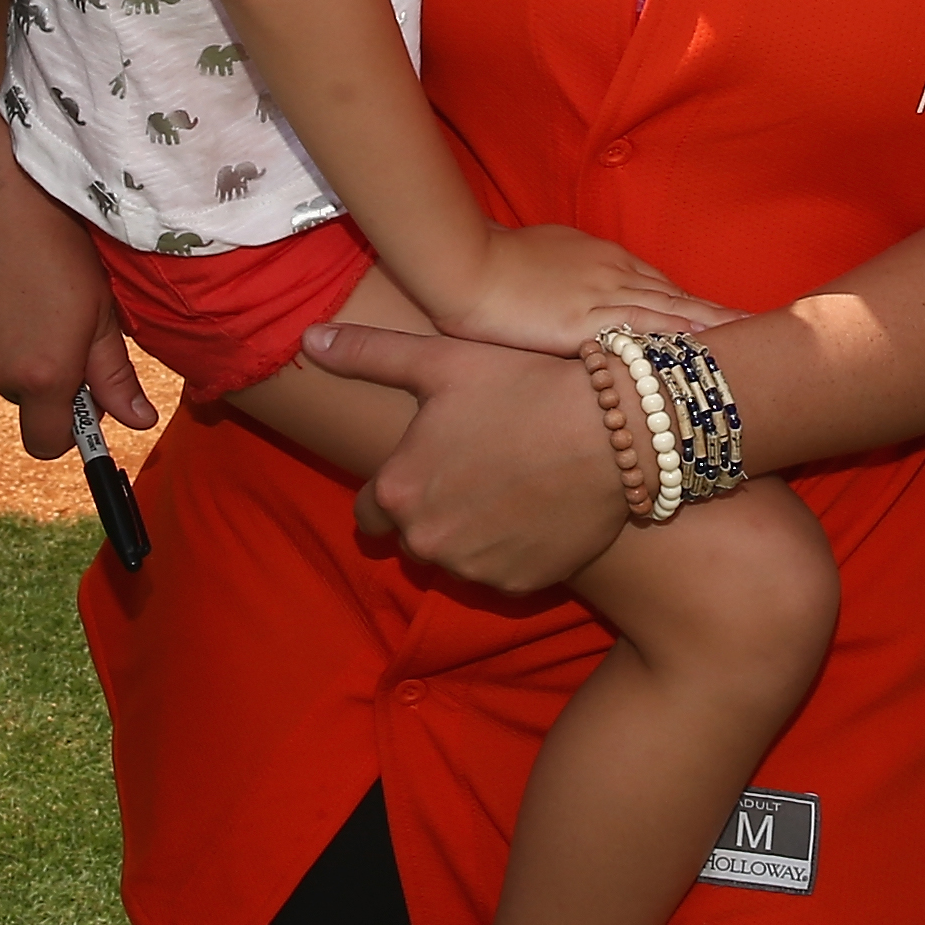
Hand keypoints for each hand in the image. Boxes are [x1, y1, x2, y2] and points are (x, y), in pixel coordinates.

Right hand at [0, 91, 152, 454]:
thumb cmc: (58, 235)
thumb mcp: (101, 306)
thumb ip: (114, 373)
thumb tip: (137, 421)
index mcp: (41, 376)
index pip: (47, 444)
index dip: (66, 425)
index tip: (77, 392)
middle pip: (17, 397)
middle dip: (35, 371)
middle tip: (51, 315)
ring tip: (15, 286)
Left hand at [292, 315, 633, 595]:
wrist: (614, 430)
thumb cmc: (522, 385)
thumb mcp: (440, 360)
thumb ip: (368, 355)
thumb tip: (310, 338)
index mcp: (398, 490)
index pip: (368, 512)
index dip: (393, 488)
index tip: (425, 467)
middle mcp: (428, 541)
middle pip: (413, 538)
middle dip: (432, 512)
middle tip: (473, 472)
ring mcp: (475, 569)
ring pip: (457, 559)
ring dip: (470, 535)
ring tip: (508, 488)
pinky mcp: (521, 586)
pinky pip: (501, 574)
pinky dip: (511, 551)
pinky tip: (535, 511)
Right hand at [433, 220, 730, 352]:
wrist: (460, 264)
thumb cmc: (493, 259)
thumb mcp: (545, 253)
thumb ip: (572, 270)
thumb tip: (582, 286)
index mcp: (604, 260)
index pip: (661, 286)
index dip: (694, 304)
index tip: (726, 319)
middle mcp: (614, 274)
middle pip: (678, 298)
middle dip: (719, 316)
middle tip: (762, 330)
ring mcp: (602, 298)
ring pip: (672, 313)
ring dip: (713, 328)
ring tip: (752, 342)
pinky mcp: (585, 325)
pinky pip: (641, 333)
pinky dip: (677, 340)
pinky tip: (703, 352)